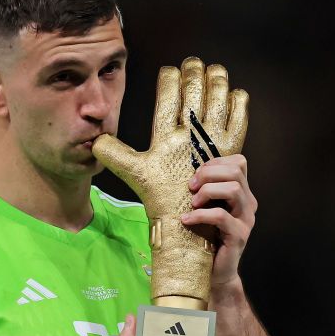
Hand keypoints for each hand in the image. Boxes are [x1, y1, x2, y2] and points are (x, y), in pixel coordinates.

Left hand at [92, 58, 248, 302]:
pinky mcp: (238, 229)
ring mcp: (238, 202)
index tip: (190, 66)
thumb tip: (96, 139)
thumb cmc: (177, 221)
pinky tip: (189, 217)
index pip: (203, 120)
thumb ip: (125, 160)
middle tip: (208, 73)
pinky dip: (205, 214)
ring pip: (233, 171)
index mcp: (204, 163)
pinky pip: (226, 213)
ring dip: (208, 180)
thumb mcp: (146, 183)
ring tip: (189, 191)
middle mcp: (226, 177)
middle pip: (224, 128)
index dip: (198, 91)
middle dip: (218, 97)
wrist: (198, 269)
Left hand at [183, 154, 256, 287]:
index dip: (215, 162)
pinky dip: (200, 214)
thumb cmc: (205, 238)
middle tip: (190, 187)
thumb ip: (201, 192)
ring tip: (192, 203)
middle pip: (235, 172)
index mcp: (241, 193)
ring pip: (233, 189)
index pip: (238, 163)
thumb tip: (176, 174)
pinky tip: (187, 220)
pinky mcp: (239, 235)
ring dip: (207, 191)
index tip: (196, 175)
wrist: (214, 272)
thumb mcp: (203, 209)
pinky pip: (221, 216)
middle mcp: (247, 204)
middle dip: (208, 174)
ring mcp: (246, 219)